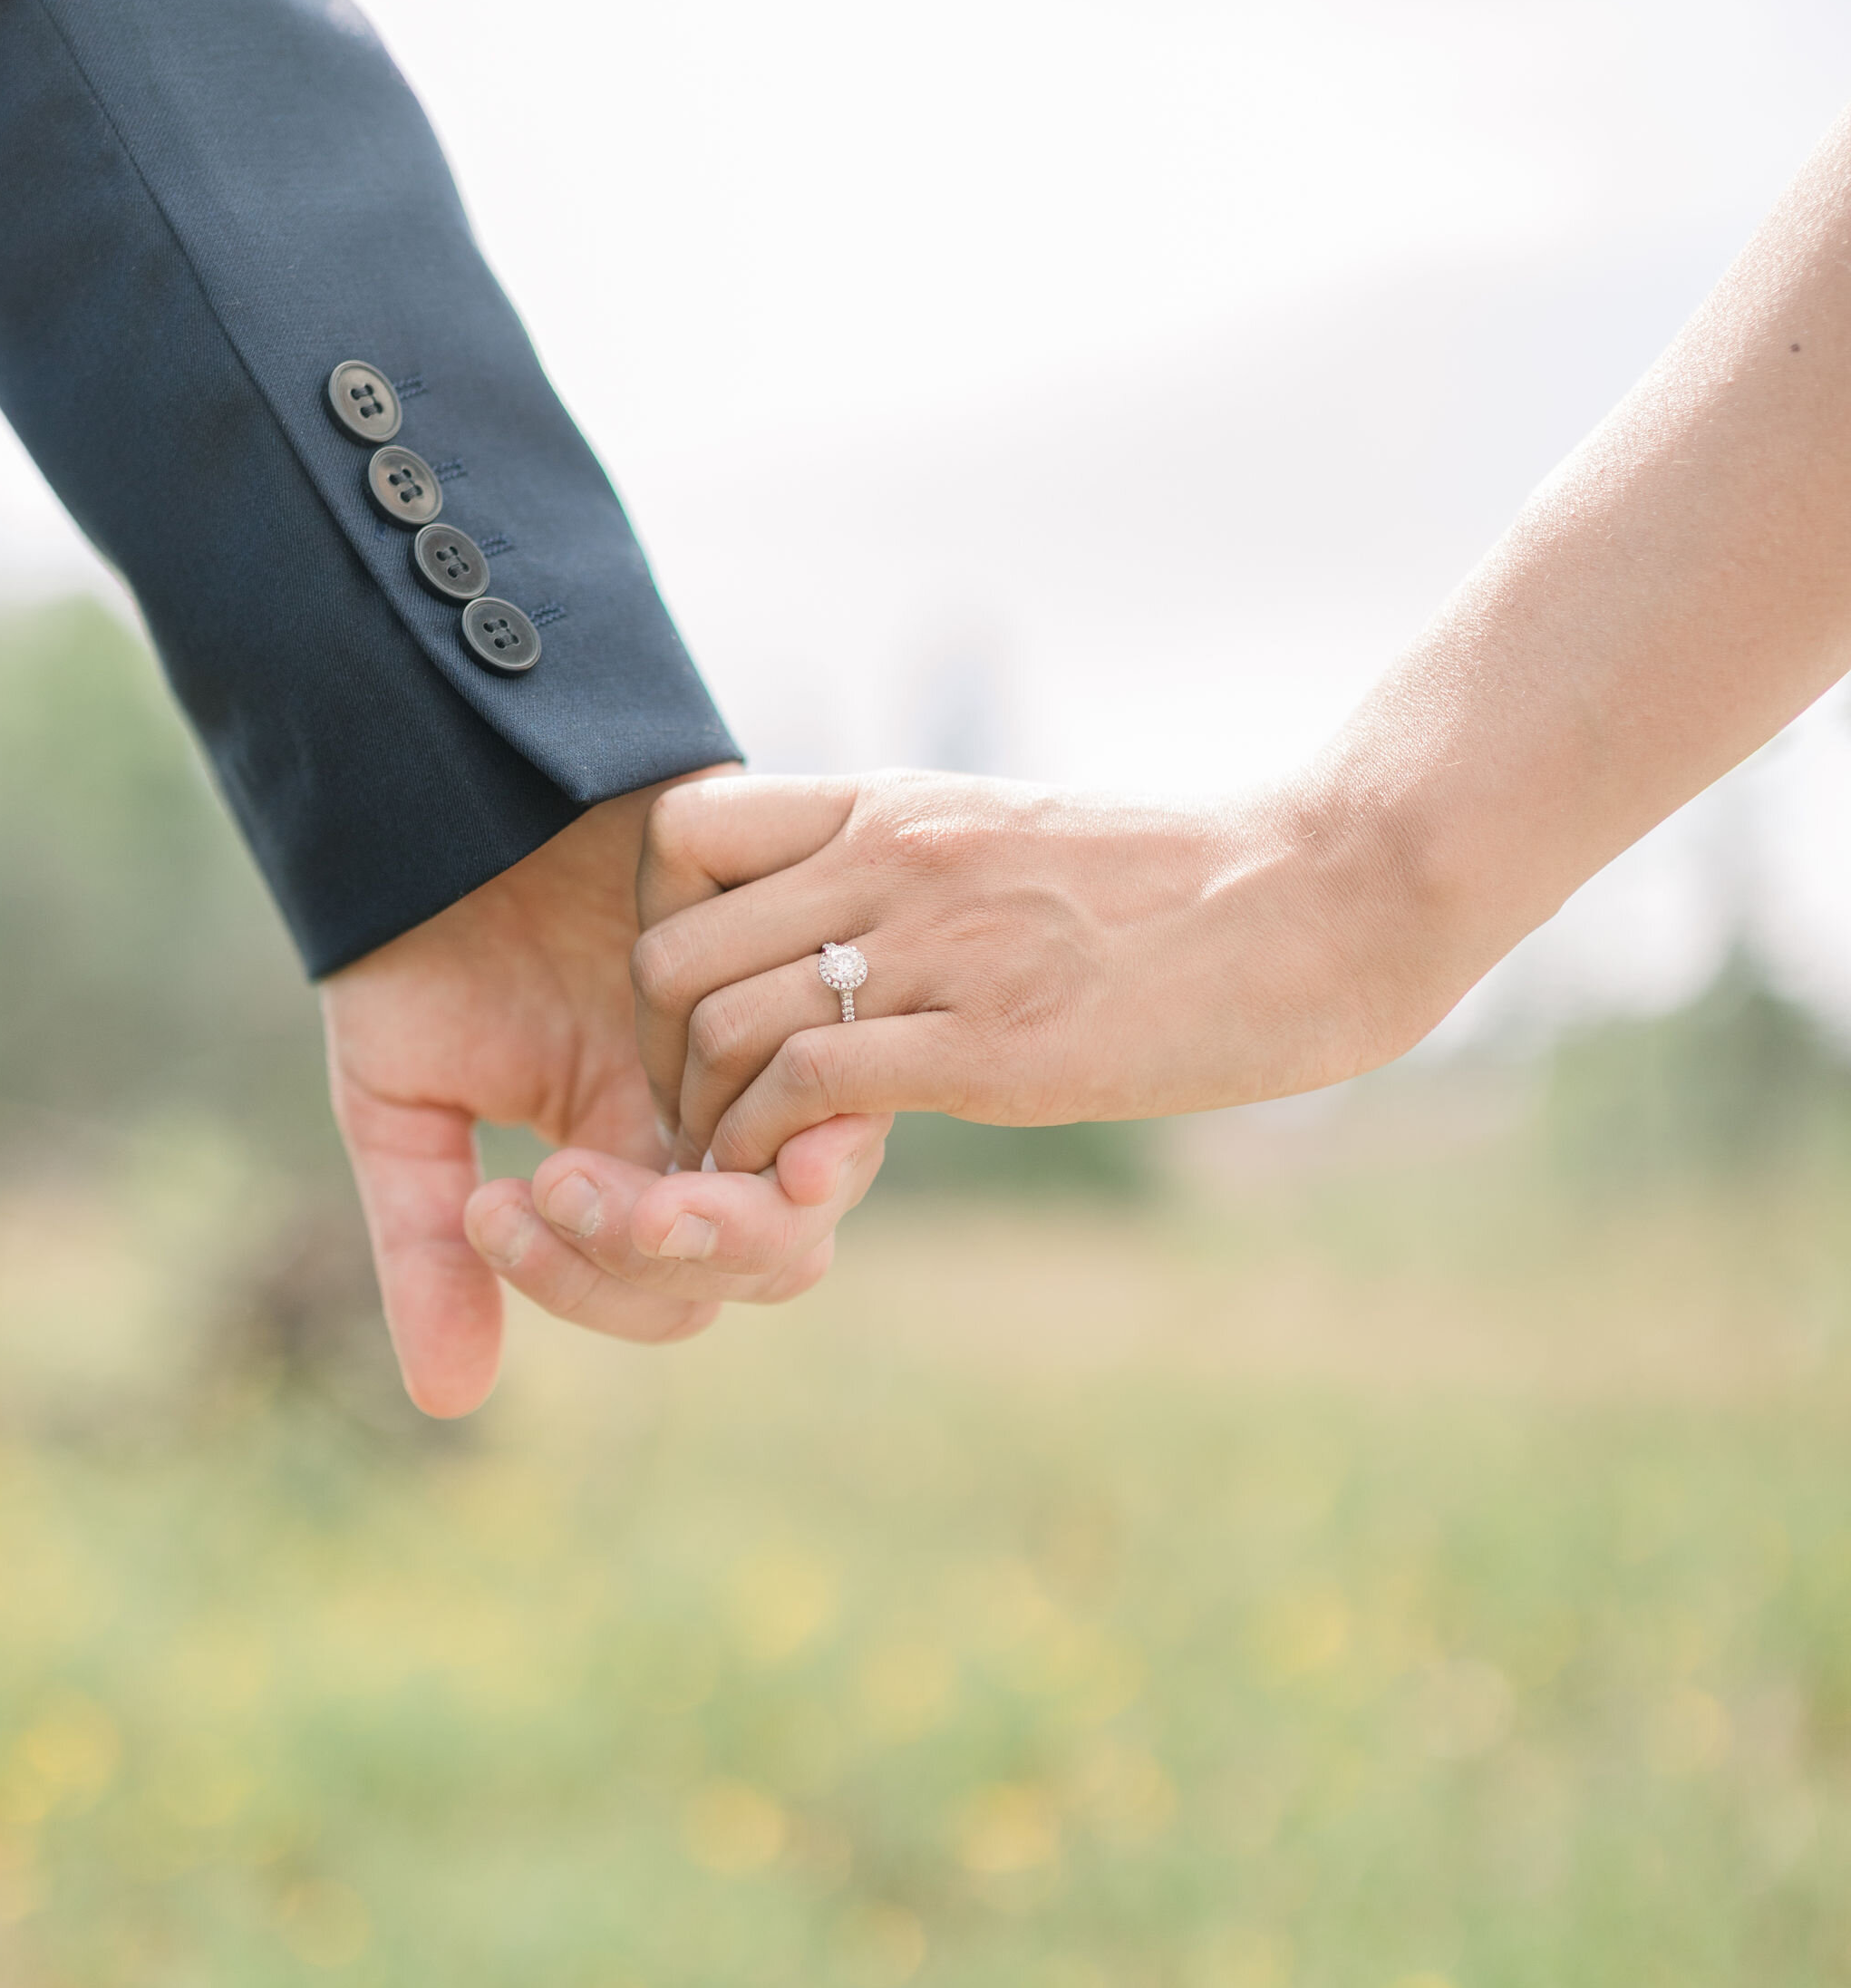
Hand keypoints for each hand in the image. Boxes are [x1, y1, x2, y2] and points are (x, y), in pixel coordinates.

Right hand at [320, 782, 889, 1416]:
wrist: (444, 777)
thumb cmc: (415, 938)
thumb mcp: (402, 1106)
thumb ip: (428, 1248)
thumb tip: (450, 1402)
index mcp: (632, 1165)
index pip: (667, 1288)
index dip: (594, 1277)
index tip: (499, 1203)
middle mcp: (717, 1119)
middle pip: (767, 1256)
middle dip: (676, 1254)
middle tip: (579, 1191)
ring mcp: (769, 1040)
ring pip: (817, 1183)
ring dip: (745, 1204)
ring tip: (657, 1176)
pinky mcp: (806, 950)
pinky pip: (856, 1064)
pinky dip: (824, 1098)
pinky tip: (779, 1090)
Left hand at [633, 769, 1452, 1173]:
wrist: (1327, 896)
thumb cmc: (1181, 888)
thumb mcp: (1011, 839)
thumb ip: (908, 874)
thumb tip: (834, 938)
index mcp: (893, 806)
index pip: (683, 833)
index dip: (660, 928)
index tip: (700, 1004)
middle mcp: (894, 861)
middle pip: (671, 950)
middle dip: (659, 1055)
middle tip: (703, 1115)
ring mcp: (939, 951)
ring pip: (719, 1027)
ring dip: (709, 1120)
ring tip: (745, 1166)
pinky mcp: (992, 1046)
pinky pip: (807, 1089)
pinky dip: (773, 1150)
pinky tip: (807, 1181)